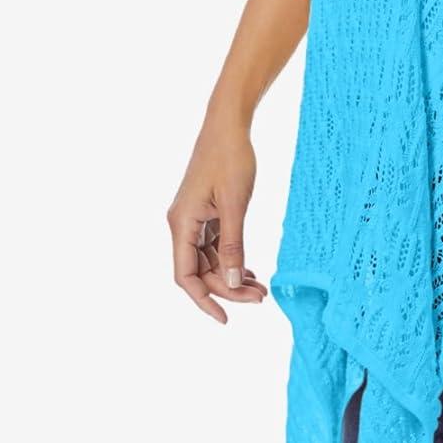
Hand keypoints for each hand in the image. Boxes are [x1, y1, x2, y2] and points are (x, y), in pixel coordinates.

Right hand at [167, 114, 268, 323]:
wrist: (228, 123)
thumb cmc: (230, 157)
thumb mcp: (234, 204)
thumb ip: (233, 244)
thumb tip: (231, 284)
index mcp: (182, 223)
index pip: (185, 277)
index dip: (203, 301)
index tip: (226, 318)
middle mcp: (182, 224)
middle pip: (200, 271)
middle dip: (228, 288)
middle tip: (260, 297)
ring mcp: (193, 218)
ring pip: (209, 260)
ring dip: (231, 275)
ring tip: (260, 287)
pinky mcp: (205, 212)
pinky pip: (215, 245)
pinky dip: (231, 258)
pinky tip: (249, 269)